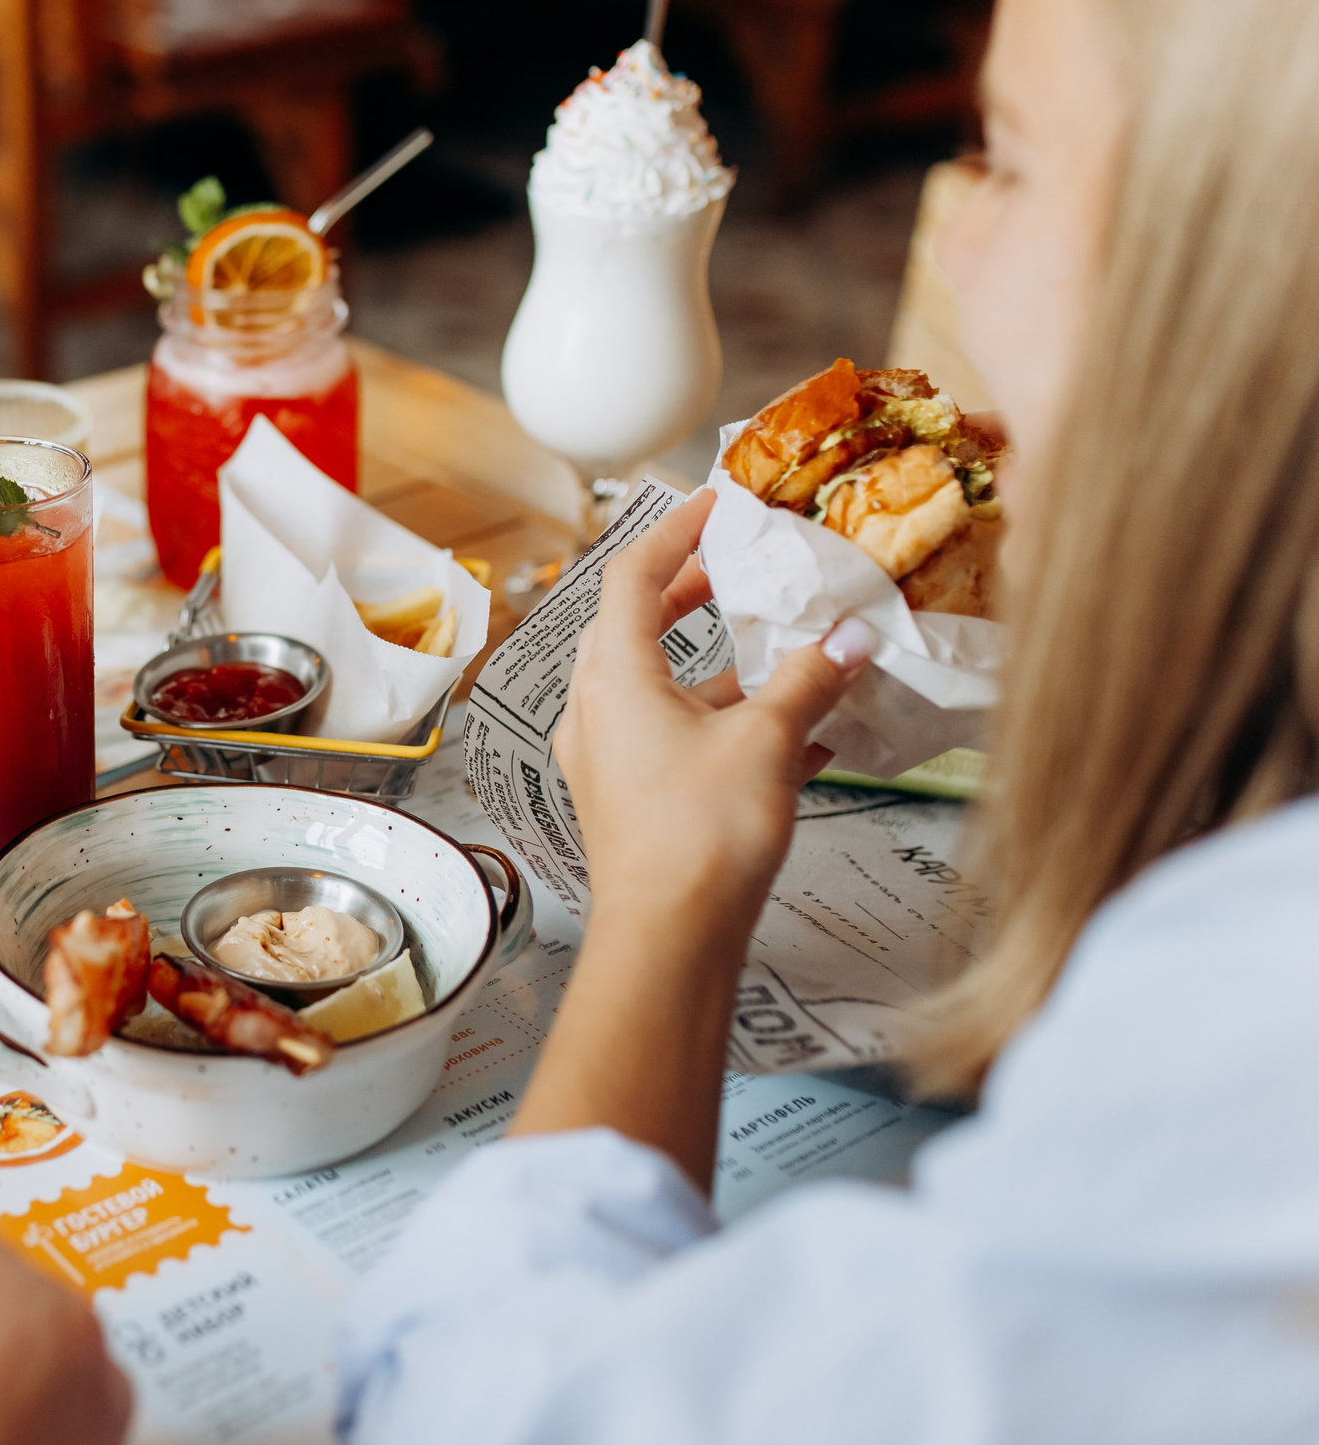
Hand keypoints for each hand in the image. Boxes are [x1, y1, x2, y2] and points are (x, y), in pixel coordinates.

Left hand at [555, 489, 876, 934]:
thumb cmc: (698, 836)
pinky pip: (677, 738)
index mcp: (613, 675)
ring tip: (785, 650)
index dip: (673, 531)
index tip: (714, 505)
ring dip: (721, 665)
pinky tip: (799, 736)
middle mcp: (597, 709)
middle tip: (741, 570)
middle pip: (636, 626)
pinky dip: (727, 723)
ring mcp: (609, 756)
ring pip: (663, 686)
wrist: (668, 939)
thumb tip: (848, 639)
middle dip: (693, 593)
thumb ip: (808, 681)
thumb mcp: (768, 741)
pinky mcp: (633, 798)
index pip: (630, 575)